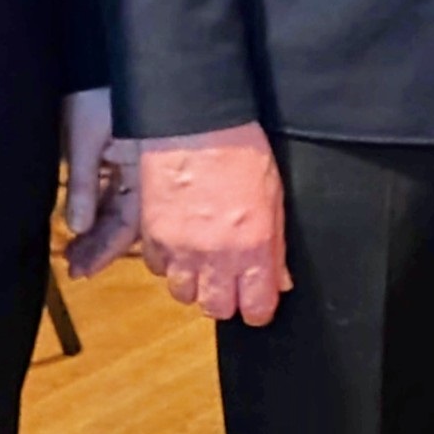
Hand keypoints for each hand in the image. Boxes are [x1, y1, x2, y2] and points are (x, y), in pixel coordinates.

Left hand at [60, 88, 135, 276]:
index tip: (80, 270)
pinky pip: (116, 187)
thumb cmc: (97, 91)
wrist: (110, 51)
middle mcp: (144, 170)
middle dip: (99, 244)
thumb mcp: (86, 138)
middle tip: (73, 265)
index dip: (104, 249)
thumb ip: (83, 184)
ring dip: (98, 227)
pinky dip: (99, 204)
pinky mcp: (125, 150)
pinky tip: (84, 221)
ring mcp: (135, 160)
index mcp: (142, 169)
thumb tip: (77, 228)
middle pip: (126, 219)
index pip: (127, 223)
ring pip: (119, 205)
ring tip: (73, 250)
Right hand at [136, 124, 291, 325]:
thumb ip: (276, 245)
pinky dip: (168, 261)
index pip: (256, 308)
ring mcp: (180, 249)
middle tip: (229, 282)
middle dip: (225, 300)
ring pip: (184, 293)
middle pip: (216, 309)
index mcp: (254, 248)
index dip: (258, 309)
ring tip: (202, 261)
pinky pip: (158, 267)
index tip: (257, 303)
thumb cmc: (240, 150)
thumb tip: (280, 280)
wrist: (194, 123)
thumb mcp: (274, 197)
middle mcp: (216, 257)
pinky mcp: (153, 236)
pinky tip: (179, 242)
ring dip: (194, 283)